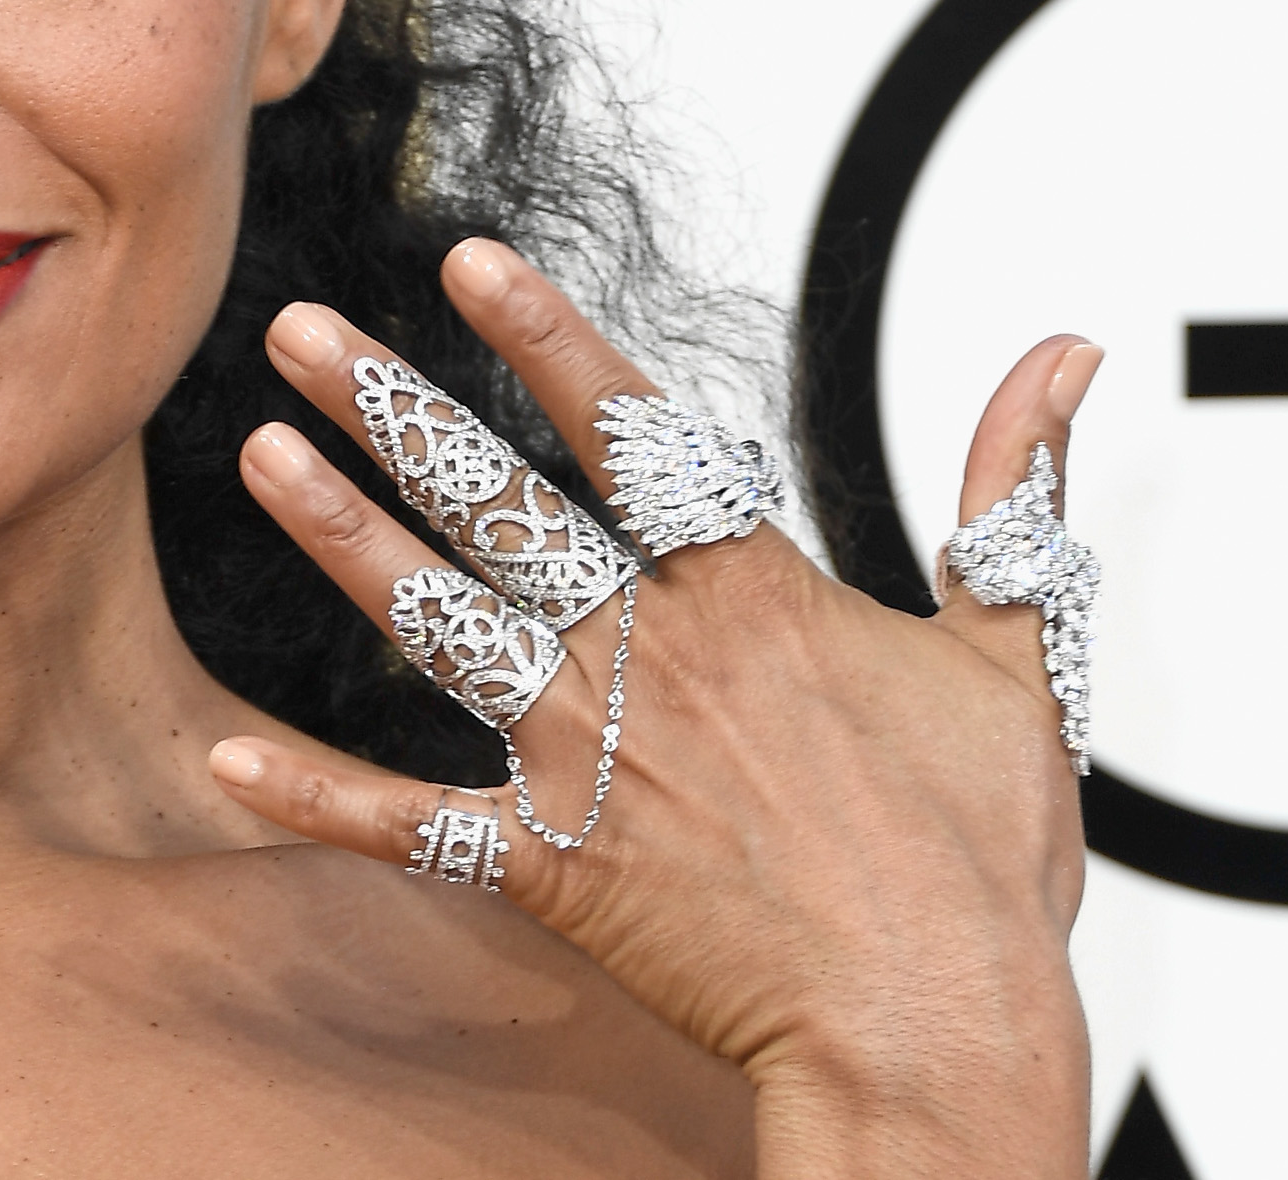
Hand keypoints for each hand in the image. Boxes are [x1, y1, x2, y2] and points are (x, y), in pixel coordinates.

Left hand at [207, 239, 1091, 1178]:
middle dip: (393, 407)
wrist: (937, 1029)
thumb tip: (1062, 360)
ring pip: (437, 623)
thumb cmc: (980, 858)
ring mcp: (587, 760)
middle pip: (498, 503)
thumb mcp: (1018, 656)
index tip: (464, 259)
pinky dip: (317, 802)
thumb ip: (1012, 496)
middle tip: (297, 329)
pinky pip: (412, 828)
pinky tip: (225, 763)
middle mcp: (647, 657)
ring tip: (260, 455)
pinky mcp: (550, 865)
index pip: (630, 432)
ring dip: (341, 539)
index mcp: (748, 597)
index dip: (545, 338)